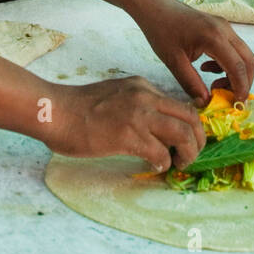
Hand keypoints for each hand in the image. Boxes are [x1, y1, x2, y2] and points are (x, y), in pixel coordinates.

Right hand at [44, 77, 206, 171]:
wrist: (55, 111)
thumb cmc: (77, 107)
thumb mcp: (114, 94)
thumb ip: (135, 104)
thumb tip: (151, 127)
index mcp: (142, 87)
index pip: (179, 104)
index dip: (188, 125)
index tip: (186, 140)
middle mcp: (145, 98)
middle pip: (190, 118)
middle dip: (198, 139)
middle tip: (192, 155)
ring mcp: (138, 116)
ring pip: (183, 135)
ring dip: (188, 153)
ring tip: (181, 164)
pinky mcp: (129, 137)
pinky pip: (161, 154)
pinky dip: (164, 163)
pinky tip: (156, 166)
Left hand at [130, 0, 253, 106]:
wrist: (155, 7)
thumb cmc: (161, 31)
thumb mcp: (173, 62)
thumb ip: (191, 83)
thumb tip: (205, 102)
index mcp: (214, 38)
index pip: (238, 67)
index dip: (241, 88)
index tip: (235, 104)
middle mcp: (225, 30)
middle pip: (248, 61)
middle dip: (243, 82)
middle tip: (227, 97)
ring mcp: (225, 27)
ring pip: (243, 55)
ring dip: (235, 74)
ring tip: (214, 84)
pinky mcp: (221, 27)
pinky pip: (233, 49)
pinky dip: (227, 64)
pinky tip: (206, 68)